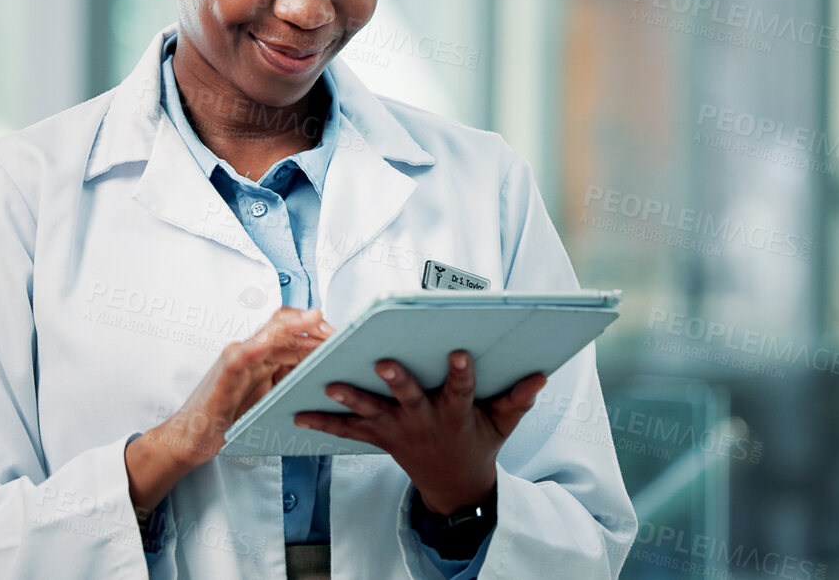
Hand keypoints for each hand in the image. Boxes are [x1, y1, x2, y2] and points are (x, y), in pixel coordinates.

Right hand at [126, 306, 331, 519]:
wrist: (190, 437)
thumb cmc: (226, 418)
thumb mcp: (266, 397)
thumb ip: (286, 382)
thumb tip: (320, 377)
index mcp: (259, 356)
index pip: (290, 332)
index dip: (315, 330)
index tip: (339, 336)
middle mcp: (248, 351)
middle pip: (284, 327)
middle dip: (314, 326)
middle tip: (339, 332)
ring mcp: (236, 359)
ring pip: (268, 333)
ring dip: (295, 325)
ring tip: (317, 320)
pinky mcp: (225, 374)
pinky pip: (243, 356)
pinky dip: (259, 347)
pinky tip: (273, 343)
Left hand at [293, 350, 546, 513]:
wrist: (452, 486)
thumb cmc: (478, 443)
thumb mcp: (503, 425)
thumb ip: (518, 399)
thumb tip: (541, 374)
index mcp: (455, 415)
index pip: (461, 391)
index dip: (460, 373)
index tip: (458, 352)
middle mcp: (424, 422)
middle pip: (410, 399)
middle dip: (397, 381)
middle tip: (383, 362)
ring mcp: (398, 431)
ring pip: (373, 413)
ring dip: (351, 399)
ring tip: (331, 385)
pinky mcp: (379, 438)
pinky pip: (348, 431)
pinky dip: (323, 423)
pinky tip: (298, 414)